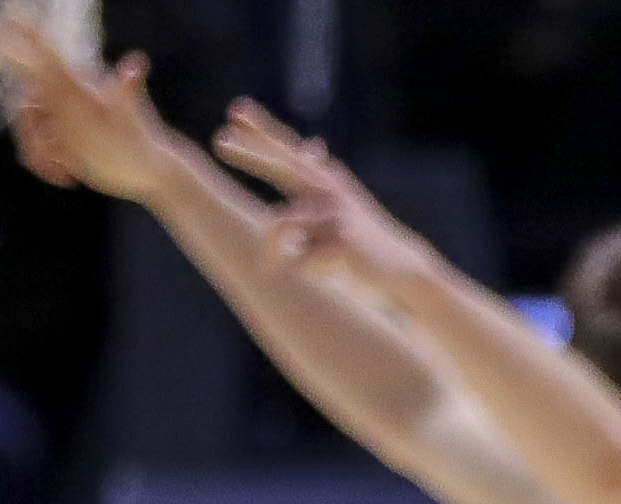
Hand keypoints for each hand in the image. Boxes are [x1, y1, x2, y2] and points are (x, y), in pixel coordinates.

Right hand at [0, 20, 169, 198]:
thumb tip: (136, 66)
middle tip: (58, 156)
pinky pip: (34, 149)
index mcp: (74, 83)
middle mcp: (64, 95)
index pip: (40, 55)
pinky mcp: (60, 139)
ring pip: (27, 130)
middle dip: (31, 133)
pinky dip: (43, 165)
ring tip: (66, 173)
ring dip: (38, 155)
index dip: (12, 41)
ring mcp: (60, 118)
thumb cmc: (142, 141)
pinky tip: (67, 177)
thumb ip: (123, 90)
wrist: (149, 172)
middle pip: (24, 103)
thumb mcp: (130, 117)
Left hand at [213, 103, 430, 289]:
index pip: (287, 150)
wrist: (400, 270)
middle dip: (250, 152)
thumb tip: (311, 146)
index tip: (234, 110)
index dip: (261, 129)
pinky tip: (316, 276)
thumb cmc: (362, 239)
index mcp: (324, 180)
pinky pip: (299, 257)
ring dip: (269, 249)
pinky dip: (297, 269)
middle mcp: (329, 189)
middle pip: (282, 165)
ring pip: (280, 224)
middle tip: (220, 141)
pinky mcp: (343, 241)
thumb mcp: (340, 204)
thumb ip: (318, 178)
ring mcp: (337, 213)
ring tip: (268, 267)